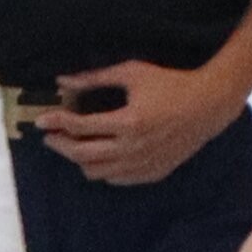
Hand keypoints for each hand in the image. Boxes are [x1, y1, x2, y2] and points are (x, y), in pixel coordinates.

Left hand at [27, 54, 245, 191]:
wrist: (209, 106)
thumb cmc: (170, 83)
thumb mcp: (131, 73)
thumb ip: (94, 78)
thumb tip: (61, 81)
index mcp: (129, 122)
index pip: (80, 128)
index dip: (56, 123)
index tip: (41, 120)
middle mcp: (134, 148)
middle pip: (83, 156)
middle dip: (60, 145)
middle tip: (51, 136)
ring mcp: (144, 164)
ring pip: (97, 173)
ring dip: (79, 159)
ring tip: (74, 144)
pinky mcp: (153, 173)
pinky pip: (116, 179)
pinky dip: (102, 169)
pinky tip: (100, 153)